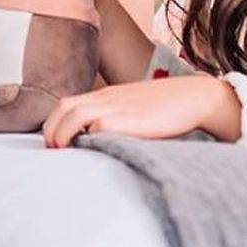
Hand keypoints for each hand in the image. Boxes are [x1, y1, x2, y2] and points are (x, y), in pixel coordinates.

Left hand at [41, 74, 241, 147]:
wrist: (196, 97)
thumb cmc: (166, 106)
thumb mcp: (134, 105)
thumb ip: (115, 115)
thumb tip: (96, 137)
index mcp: (107, 94)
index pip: (67, 103)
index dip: (53, 122)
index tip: (53, 142)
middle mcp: (109, 98)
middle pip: (65, 106)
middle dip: (51, 129)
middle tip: (52, 149)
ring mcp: (120, 107)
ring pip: (76, 113)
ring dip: (62, 133)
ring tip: (61, 151)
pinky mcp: (133, 119)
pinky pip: (102, 125)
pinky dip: (91, 136)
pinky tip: (91, 149)